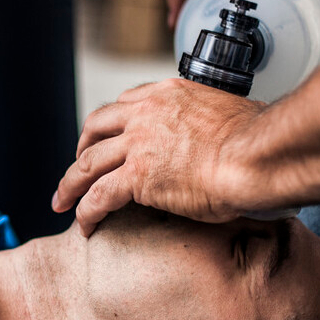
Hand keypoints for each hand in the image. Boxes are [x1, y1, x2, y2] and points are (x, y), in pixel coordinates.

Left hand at [51, 79, 263, 234]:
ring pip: (87, 164)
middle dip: (81, 149)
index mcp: (168, 94)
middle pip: (95, 128)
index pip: (125, 104)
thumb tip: (233, 133)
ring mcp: (137, 144)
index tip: (108, 140)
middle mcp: (145, 113)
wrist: (256, 154)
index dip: (112, 125)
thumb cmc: (257, 139)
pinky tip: (85, 225)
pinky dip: (86, 211)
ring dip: (70, 184)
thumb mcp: (231, 114)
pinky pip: (98, 196)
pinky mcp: (136, 177)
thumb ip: (217, 122)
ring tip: (62, 202)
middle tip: (77, 168)